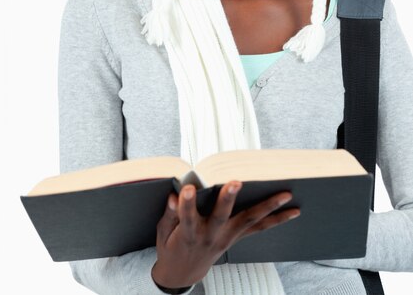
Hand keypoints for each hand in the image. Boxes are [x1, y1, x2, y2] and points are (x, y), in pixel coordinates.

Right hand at [151, 180, 299, 289]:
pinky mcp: (236, 238)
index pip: (186, 217)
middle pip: (221, 217)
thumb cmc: (172, 246)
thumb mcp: (163, 232)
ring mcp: (226, 238)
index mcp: (188, 234)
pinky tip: (293, 211)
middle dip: (228, 199)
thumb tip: (174, 196)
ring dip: (267, 207)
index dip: (187, 204)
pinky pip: (259, 228)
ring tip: (285, 194)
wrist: (182, 273)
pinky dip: (276, 219)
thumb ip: (170, 214)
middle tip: (235, 182)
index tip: (187, 189)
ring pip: (248, 221)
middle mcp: (210, 236)